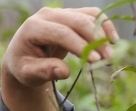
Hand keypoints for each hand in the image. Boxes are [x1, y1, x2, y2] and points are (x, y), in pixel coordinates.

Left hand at [0, 7, 118, 110]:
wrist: (23, 55)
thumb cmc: (24, 66)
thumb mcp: (28, 74)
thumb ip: (44, 71)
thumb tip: (64, 72)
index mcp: (33, 27)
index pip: (61, 33)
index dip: (80, 45)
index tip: (95, 61)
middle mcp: (47, 15)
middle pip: (77, 21)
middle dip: (95, 39)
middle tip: (108, 58)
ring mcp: (60, 12)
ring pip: (87, 16)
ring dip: (102, 34)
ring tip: (110, 54)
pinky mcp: (70, 14)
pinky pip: (91, 15)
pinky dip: (104, 25)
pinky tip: (112, 40)